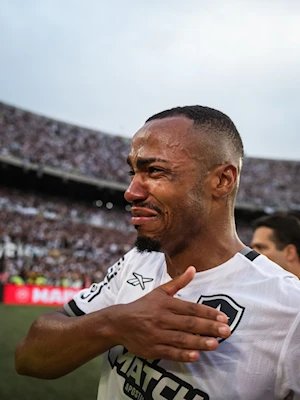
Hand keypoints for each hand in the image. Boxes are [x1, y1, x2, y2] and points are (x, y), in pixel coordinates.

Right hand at [111, 266, 230, 361]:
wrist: (119, 322)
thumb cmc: (143, 306)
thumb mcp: (160, 291)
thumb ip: (178, 282)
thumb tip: (193, 269)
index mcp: (166, 304)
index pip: (190, 308)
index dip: (207, 313)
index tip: (223, 317)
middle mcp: (162, 318)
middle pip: (188, 323)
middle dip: (208, 327)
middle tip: (226, 331)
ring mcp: (157, 335)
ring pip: (181, 339)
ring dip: (199, 342)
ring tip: (215, 344)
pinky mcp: (152, 349)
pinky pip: (170, 352)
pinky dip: (182, 355)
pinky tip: (195, 356)